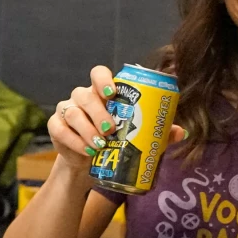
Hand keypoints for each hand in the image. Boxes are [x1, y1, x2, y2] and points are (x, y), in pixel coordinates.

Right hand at [48, 65, 185, 171]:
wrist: (91, 164)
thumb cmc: (117, 142)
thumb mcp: (137, 137)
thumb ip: (157, 133)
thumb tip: (180, 132)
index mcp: (102, 92)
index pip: (98, 73)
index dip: (103, 80)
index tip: (112, 94)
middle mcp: (82, 97)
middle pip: (85, 95)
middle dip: (98, 112)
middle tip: (111, 129)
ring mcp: (67, 110)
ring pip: (72, 112)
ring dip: (87, 129)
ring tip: (100, 145)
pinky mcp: (56, 127)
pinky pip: (61, 130)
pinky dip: (74, 141)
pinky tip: (86, 151)